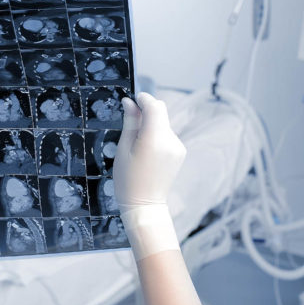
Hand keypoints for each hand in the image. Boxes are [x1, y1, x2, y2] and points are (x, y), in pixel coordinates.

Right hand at [113, 93, 186, 260]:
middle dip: (146, 112)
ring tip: (138, 144)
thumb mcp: (123, 149)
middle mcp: (170, 140)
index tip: (132, 100)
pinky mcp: (180, 152)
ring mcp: (178, 147)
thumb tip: (129, 102)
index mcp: (154, 139)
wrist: (145, 205)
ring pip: (163, 123)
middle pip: (160, 113)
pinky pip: (167, 135)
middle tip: (130, 121)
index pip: (154, 106)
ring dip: (151, 125)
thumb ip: (130, 122)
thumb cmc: (128, 180)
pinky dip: (157, 135)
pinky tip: (147, 152)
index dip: (143, 99)